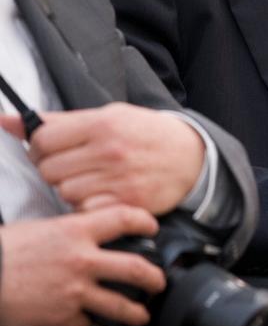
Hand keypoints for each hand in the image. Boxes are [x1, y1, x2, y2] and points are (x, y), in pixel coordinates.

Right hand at [0, 206, 165, 325]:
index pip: (124, 218)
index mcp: (76, 231)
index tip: (153, 229)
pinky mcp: (62, 318)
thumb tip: (89, 235)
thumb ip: (71, 232)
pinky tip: (92, 325)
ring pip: (120, 305)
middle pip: (135, 268)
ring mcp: (74, 292)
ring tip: (141, 314)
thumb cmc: (4, 253)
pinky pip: (88, 325)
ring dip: (135, 312)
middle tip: (159, 282)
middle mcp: (81, 261)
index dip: (145, 222)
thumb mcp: (42, 229)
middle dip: (154, 278)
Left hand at [1, 103, 204, 214]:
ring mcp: (118, 179)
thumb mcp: (109, 115)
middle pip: (49, 169)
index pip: (43, 140)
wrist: (191, 156)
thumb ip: (59, 121)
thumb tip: (8, 120)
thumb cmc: (146, 134)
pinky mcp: (126, 203)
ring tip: (92, 179)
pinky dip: (88, 205)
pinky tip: (103, 193)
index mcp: (103, 123)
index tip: (52, 149)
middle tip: (75, 165)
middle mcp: (109, 150)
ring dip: (72, 188)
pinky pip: (84, 209)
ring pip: (64, 192)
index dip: (41, 147)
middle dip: (55, 169)